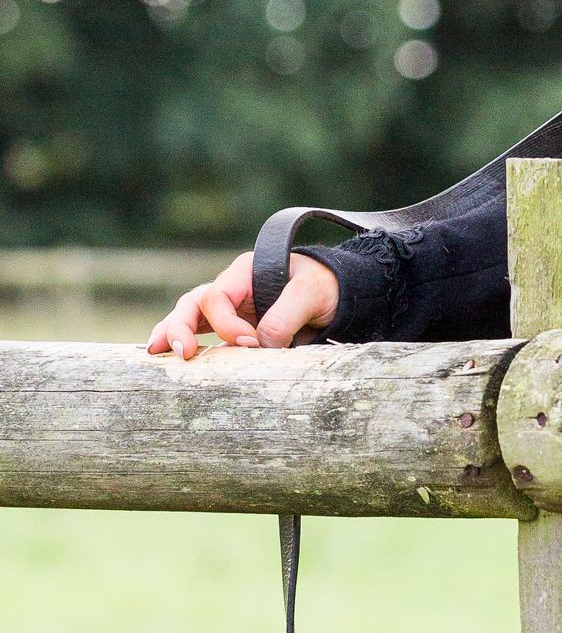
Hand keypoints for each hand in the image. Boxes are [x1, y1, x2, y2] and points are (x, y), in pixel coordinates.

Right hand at [145, 249, 340, 359]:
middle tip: (182, 353)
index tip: (251, 344)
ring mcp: (230, 309)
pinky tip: (169, 360)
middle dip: (181, 327)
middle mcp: (232, 289)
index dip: (227, 324)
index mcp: (246, 272)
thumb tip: (261, 345)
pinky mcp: (234, 329)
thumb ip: (286, 314)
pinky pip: (202, 335)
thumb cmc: (324, 286)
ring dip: (172, 334)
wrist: (336, 295)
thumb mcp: (311, 292)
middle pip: (193, 303)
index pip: (219, 297)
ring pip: (189, 318)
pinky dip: (185, 345)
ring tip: (155, 353)